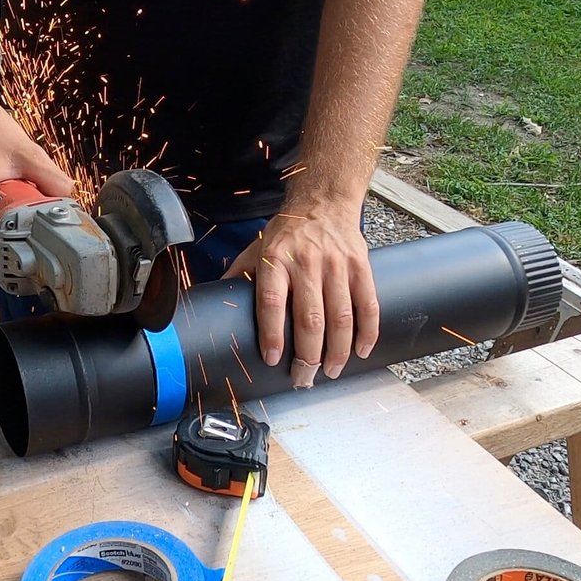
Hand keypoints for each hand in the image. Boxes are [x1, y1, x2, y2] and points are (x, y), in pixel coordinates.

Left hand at [224, 207, 378, 387]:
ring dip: (337, 350)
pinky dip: (367, 331)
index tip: (273, 359)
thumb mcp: (256, 250)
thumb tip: (213, 308)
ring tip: (330, 371)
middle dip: (308, 355)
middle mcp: (307, 262)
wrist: (323, 203)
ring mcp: (336, 264)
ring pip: (340, 316)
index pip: (272, 302)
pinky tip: (360, 350)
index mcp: (275, 260)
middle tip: (303, 378)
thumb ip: (238, 279)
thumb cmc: (286, 234)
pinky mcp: (360, 265)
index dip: (272, 333)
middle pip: (310, 317)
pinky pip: (367, 304)